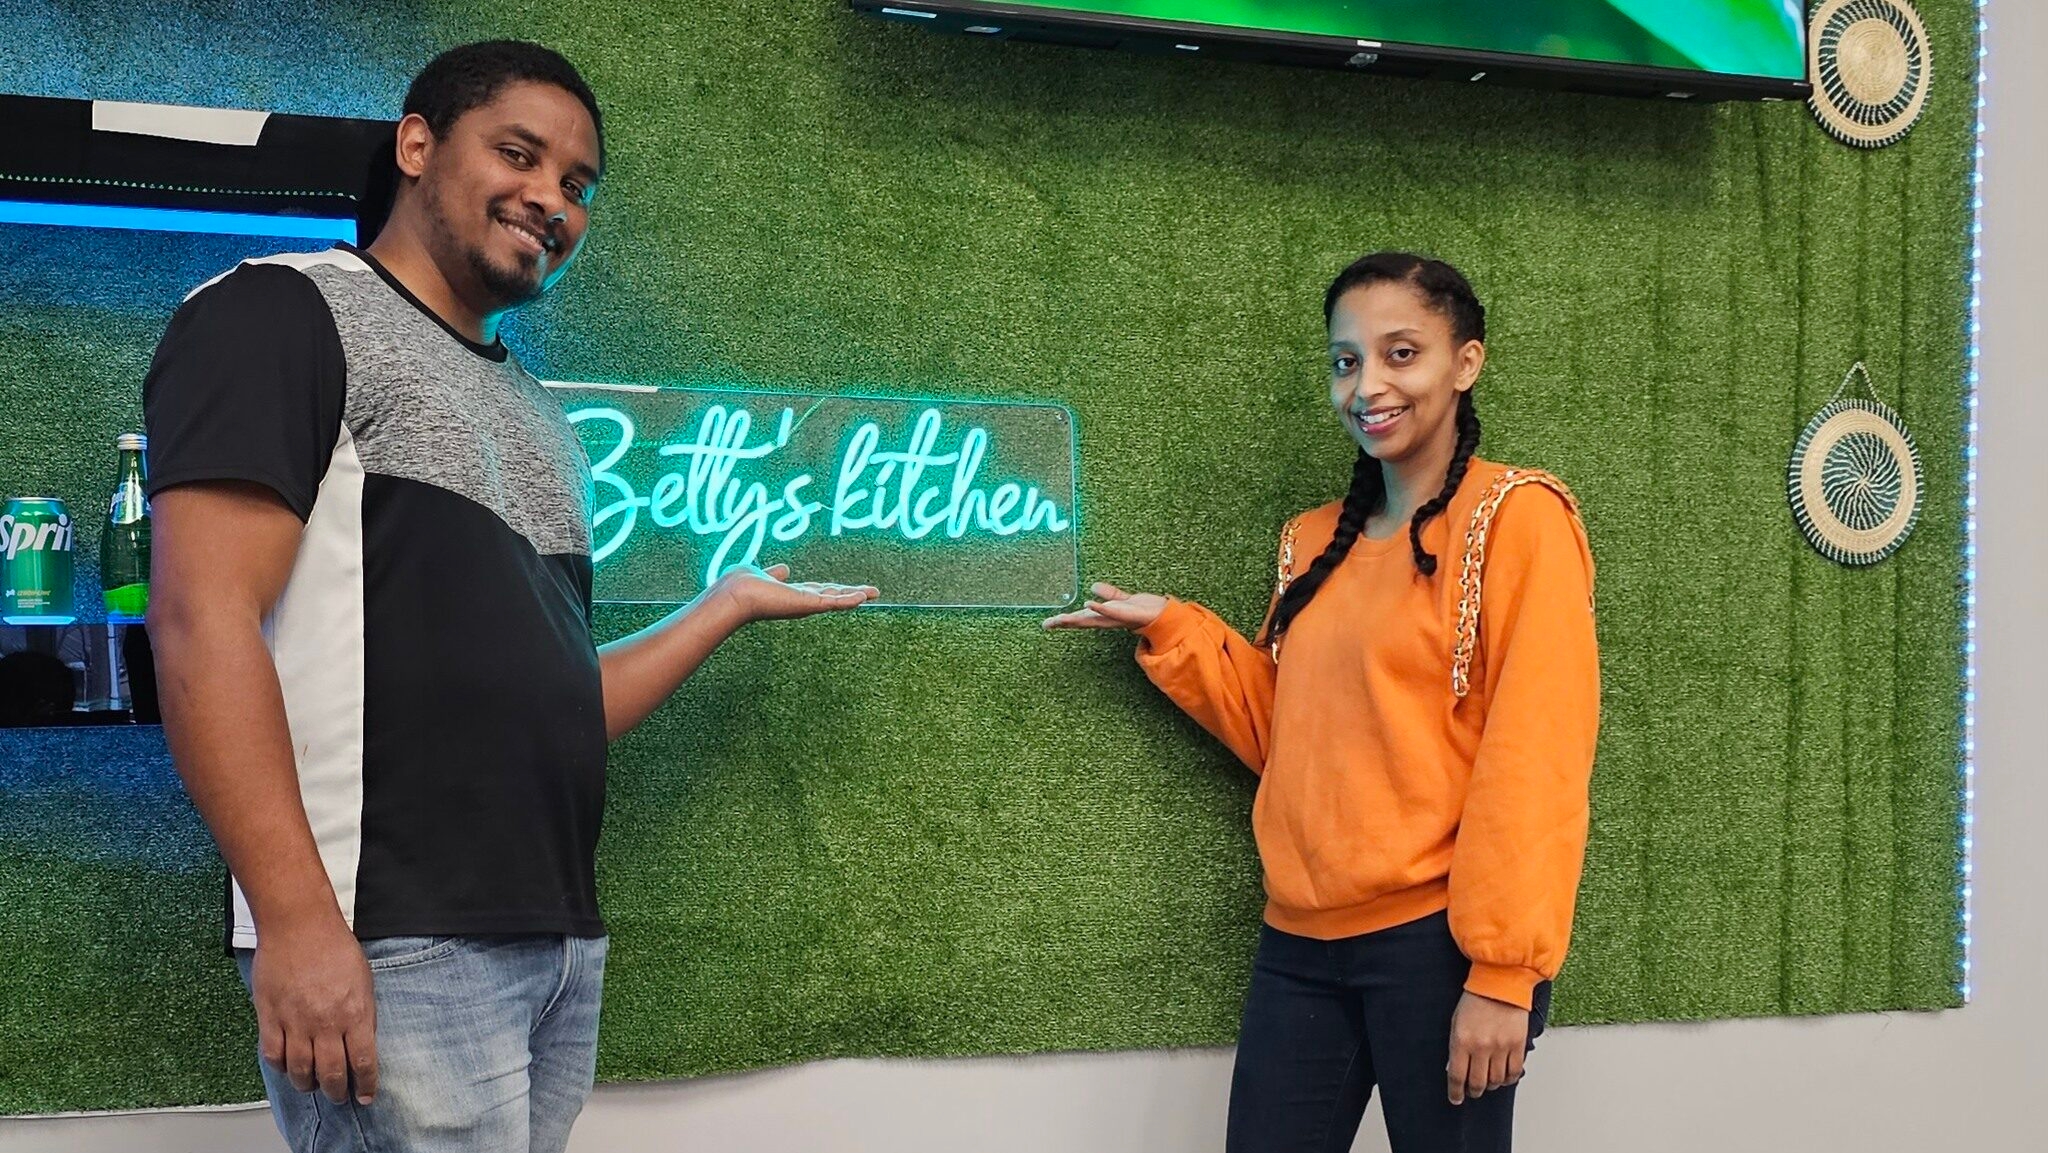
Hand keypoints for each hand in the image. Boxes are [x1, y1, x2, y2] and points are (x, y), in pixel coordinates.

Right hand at [250, 915, 377, 1104]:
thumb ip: (362, 1014)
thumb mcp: (364, 980)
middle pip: (331, 1073)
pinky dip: (280, 1067)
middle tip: (338, 1096)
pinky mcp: (270, 1016)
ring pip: (299, 1070)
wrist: (299, 925)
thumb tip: (361, 1042)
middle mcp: (326, 1023)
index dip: (365, 1085)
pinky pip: (273, 1055)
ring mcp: (295, 1021)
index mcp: (355, 1013)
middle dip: (336, 1092)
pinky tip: (287, 1066)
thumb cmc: (335, 947)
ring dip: (307, 1084)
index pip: (363, 1062)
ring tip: (312, 1085)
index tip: (365, 1096)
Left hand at [711, 563, 876, 622]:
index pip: (817, 591)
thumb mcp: (764, 575)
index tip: (847, 588)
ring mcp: (805, 604)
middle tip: (872, 592)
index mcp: (792, 594)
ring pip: (836, 599)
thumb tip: (784, 569)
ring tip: (874, 592)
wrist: (735, 596)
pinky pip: (834, 602)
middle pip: (832, 595)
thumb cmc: (742, 586)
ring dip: (856, 595)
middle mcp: (801, 601)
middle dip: (852, 593)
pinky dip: (850, 599)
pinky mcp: (807, 604)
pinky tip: (864, 596)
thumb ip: (776, 574)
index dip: (833, 589)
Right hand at [1041, 582, 1168, 630]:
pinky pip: (1114, 612)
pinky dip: (1101, 608)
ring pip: (1095, 619)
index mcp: (1108, 616)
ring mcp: (1120, 618)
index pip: (1083, 618)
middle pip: (1084, 621)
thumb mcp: (1125, 600)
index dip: (1065, 620)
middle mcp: (1111, 619)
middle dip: (1065, 623)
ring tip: (1062, 618)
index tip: (1048, 623)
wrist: (1168, 616)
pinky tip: (1088, 604)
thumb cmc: (1148, 609)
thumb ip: (1110, 595)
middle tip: (1048, 624)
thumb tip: (1093, 588)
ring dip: (1078, 617)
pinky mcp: (1130, 614)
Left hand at [1447, 990, 1528, 1104]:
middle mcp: (1481, 1046)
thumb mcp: (1456, 1022)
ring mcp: (1501, 1046)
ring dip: (1491, 1086)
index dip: (1455, 1092)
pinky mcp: (1517, 1044)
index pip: (1457, 1076)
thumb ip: (1456, 1047)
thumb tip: (1456, 1069)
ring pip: (1496, 1080)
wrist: (1500, 982)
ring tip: (1488, 1082)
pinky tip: (1504, 1077)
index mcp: (1461, 1040)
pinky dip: (1509, 1079)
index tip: (1455, 1098)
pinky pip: (1514, 1072)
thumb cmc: (1475, 999)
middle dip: (1473, 1091)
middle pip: (1477, 1083)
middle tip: (1472, 1091)